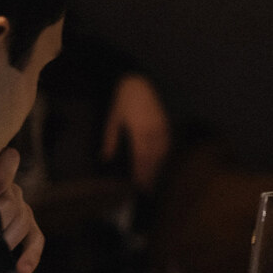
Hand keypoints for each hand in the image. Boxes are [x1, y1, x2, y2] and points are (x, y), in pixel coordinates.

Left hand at [0, 147, 45, 272]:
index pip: (9, 160)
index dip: (2, 175)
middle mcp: (11, 188)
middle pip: (13, 200)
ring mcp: (22, 208)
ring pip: (23, 220)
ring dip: (9, 239)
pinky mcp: (29, 228)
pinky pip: (36, 240)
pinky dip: (30, 256)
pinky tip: (22, 271)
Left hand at [101, 74, 171, 190]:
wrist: (137, 83)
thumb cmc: (122, 101)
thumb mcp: (112, 120)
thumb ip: (110, 140)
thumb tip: (105, 158)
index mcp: (139, 130)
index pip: (142, 157)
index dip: (142, 172)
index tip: (139, 185)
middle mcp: (153, 131)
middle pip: (154, 158)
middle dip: (151, 174)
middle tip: (148, 189)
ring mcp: (162, 127)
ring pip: (163, 152)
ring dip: (159, 167)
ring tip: (154, 180)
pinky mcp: (166, 124)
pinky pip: (167, 144)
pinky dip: (164, 156)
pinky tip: (161, 164)